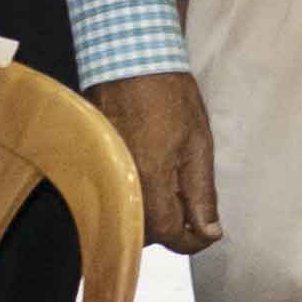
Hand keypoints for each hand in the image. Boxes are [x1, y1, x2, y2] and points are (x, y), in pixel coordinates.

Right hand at [104, 69, 221, 252]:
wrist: (129, 60)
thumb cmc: (170, 96)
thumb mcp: (199, 143)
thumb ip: (202, 192)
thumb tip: (209, 231)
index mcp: (149, 179)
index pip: (168, 233)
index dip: (192, 240)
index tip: (208, 233)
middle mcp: (119, 184)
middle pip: (144, 232)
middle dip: (171, 229)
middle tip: (193, 211)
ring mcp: (102, 176)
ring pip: (127, 217)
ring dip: (152, 217)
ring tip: (174, 193)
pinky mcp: (91, 167)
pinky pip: (112, 198)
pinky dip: (134, 199)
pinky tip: (151, 182)